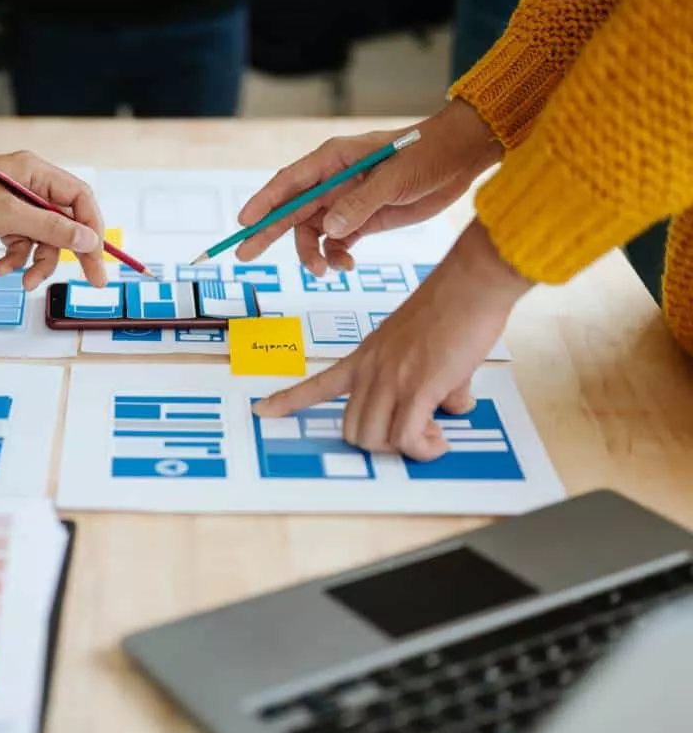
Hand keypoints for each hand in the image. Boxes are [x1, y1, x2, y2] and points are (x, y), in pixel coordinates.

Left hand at [0, 151, 106, 289]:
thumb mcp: (8, 216)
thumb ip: (51, 228)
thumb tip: (88, 240)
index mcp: (36, 172)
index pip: (80, 199)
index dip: (92, 228)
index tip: (97, 257)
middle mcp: (30, 186)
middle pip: (67, 222)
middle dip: (74, 252)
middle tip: (92, 280)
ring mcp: (15, 205)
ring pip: (43, 239)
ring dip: (37, 262)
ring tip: (23, 279)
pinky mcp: (0, 222)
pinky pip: (22, 244)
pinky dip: (15, 259)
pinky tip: (1, 267)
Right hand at [236, 99, 502, 273]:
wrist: (461, 158)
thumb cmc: (427, 153)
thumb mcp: (395, 177)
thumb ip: (361, 202)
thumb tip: (329, 229)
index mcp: (334, 160)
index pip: (289, 182)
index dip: (264, 202)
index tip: (244, 222)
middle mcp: (334, 182)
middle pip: (292, 210)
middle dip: (269, 233)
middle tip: (244, 255)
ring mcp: (348, 202)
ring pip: (314, 233)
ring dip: (313, 253)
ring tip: (324, 271)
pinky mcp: (364, 220)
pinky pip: (338, 243)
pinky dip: (337, 257)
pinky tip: (347, 266)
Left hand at [252, 220, 531, 459]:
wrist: (470, 283)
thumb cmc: (452, 307)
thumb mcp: (423, 346)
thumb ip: (429, 380)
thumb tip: (449, 405)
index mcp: (365, 357)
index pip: (317, 384)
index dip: (287, 401)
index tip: (261, 410)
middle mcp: (371, 370)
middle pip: (353, 430)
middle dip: (382, 444)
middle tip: (416, 434)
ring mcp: (391, 379)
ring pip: (375, 439)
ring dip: (405, 449)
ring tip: (432, 437)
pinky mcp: (420, 387)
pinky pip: (409, 438)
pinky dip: (424, 449)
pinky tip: (439, 442)